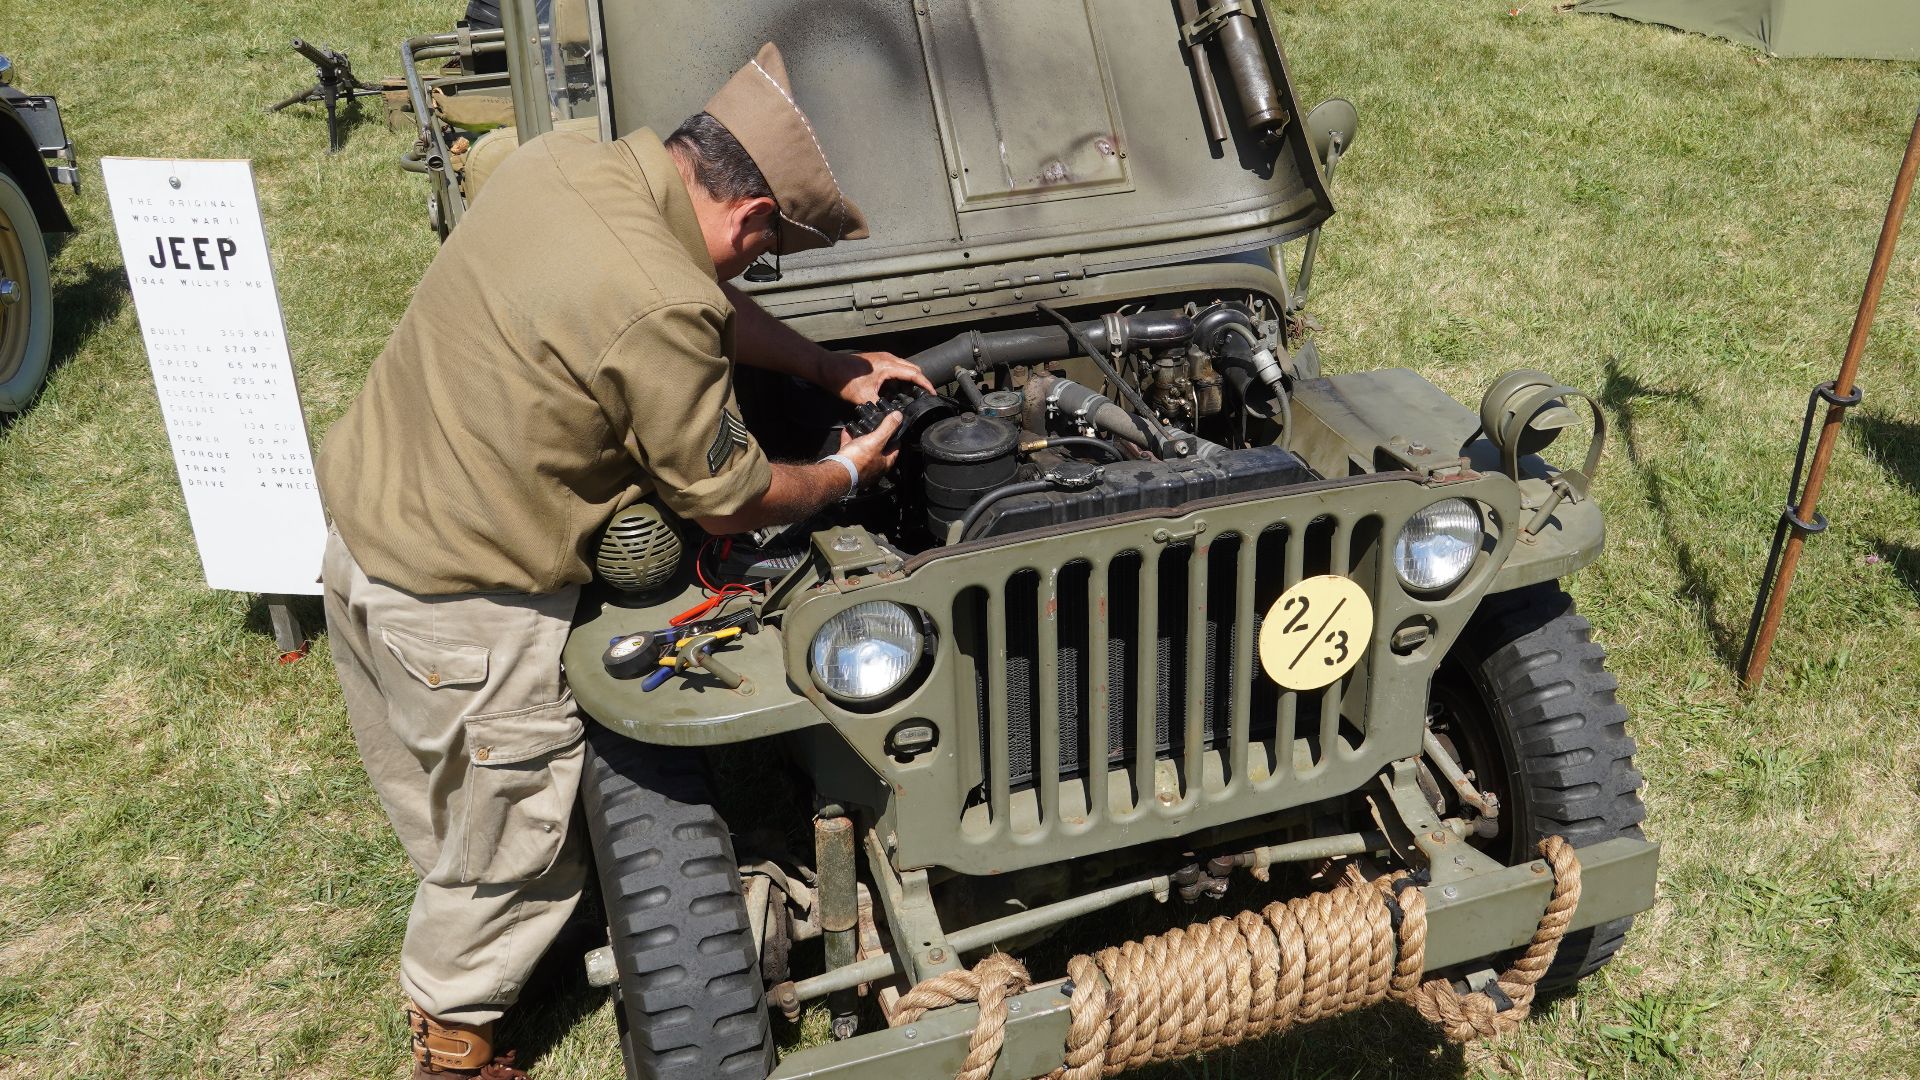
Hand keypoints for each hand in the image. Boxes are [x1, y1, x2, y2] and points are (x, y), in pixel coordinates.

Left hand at [818, 350, 934, 405]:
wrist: (827, 367)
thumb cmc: (843, 379)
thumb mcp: (863, 397)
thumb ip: (879, 406)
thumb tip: (889, 416)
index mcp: (888, 366)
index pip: (914, 373)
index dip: (926, 384)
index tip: (933, 393)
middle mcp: (887, 358)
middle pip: (912, 368)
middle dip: (921, 380)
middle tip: (925, 394)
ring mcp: (881, 357)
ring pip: (904, 366)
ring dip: (910, 377)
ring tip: (913, 392)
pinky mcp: (876, 360)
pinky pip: (895, 366)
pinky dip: (901, 375)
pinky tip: (897, 387)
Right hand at [837, 411, 903, 486]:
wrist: (837, 472)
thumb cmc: (858, 460)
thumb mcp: (876, 440)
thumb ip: (888, 427)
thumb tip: (899, 416)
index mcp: (885, 463)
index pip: (896, 447)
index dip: (896, 435)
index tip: (894, 426)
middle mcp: (875, 467)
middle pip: (879, 448)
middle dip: (877, 436)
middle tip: (876, 425)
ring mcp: (861, 467)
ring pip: (864, 449)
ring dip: (862, 437)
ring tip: (861, 427)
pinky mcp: (848, 465)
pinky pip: (850, 449)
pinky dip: (849, 440)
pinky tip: (847, 431)